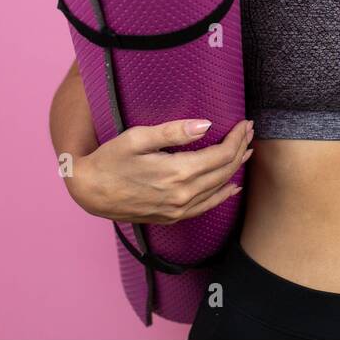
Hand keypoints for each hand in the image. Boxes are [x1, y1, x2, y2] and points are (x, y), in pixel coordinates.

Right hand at [69, 118, 251, 224]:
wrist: (88, 192)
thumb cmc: (109, 160)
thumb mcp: (137, 137)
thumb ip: (173, 131)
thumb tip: (206, 125)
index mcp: (177, 173)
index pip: (221, 155)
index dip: (237, 138)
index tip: (245, 123)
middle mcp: (183, 196)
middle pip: (224, 171)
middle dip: (240, 149)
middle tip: (250, 131)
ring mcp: (178, 210)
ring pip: (218, 189)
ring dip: (235, 169)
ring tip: (247, 151)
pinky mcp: (171, 217)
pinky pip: (206, 207)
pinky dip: (223, 195)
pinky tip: (231, 187)